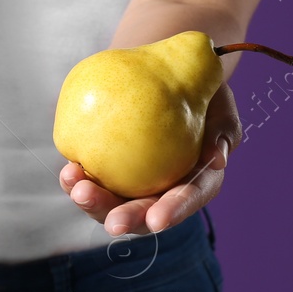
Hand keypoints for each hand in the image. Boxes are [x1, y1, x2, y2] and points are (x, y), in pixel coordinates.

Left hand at [59, 81, 243, 236]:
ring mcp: (131, 180)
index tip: (157, 221)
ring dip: (93, 204)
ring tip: (78, 190)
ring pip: (111, 203)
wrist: (162, 69)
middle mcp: (162, 188)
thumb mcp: (220, 102)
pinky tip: (69, 170)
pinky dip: (77, 180)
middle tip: (113, 223)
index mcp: (195, 180)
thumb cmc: (198, 87)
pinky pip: (90, 178)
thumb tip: (216, 160)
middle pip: (144, 213)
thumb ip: (223, 130)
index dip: (173, 212)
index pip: (187, 199)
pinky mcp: (105, 166)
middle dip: (126, 220)